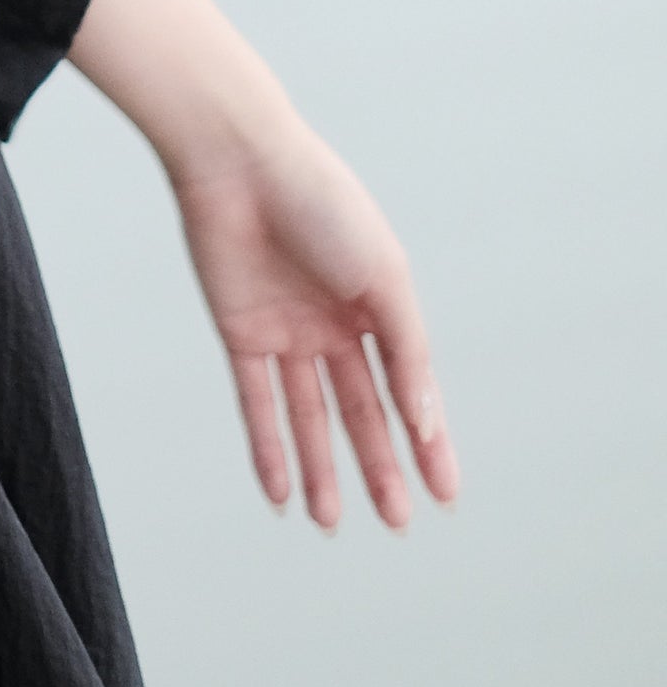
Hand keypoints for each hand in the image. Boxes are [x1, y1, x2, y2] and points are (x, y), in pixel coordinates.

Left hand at [171, 112, 461, 530]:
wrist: (240, 161)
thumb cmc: (322, 204)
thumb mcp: (384, 278)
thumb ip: (406, 352)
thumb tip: (426, 422)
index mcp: (380, 307)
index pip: (410, 391)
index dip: (428, 444)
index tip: (446, 498)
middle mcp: (336, 325)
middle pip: (361, 412)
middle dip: (380, 468)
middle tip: (398, 524)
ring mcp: (289, 331)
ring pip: (309, 416)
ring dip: (321, 469)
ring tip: (332, 524)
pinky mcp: (242, 331)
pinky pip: (256, 402)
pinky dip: (268, 447)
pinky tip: (280, 493)